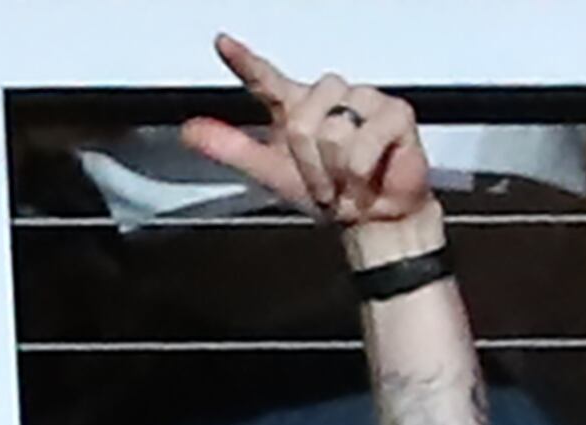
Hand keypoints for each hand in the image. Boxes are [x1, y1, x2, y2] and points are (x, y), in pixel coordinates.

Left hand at [179, 37, 434, 248]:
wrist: (373, 218)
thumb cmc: (329, 192)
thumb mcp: (271, 173)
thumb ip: (232, 150)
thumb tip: (190, 131)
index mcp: (297, 107)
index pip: (266, 80)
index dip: (244, 62)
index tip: (222, 44)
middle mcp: (329, 96)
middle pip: (301, 120)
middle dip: (308, 163)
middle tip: (324, 181)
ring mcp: (365, 99)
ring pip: (332, 133)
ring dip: (333, 172)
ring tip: (345, 180)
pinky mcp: (395, 113)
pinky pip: (362, 145)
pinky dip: (359, 173)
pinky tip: (367, 176)